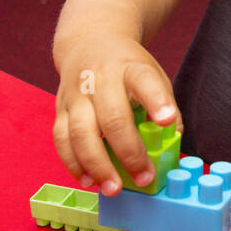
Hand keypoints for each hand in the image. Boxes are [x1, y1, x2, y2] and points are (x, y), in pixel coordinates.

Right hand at [53, 30, 182, 194]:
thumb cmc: (126, 68)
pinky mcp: (59, 108)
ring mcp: (76, 94)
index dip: (156, 101)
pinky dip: (73, 163)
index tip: (167, 121)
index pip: (143, 80)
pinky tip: (88, 180)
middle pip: (111, 115)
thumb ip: (164, 107)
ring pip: (80, 131)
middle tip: (144, 177)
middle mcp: (99, 78)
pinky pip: (61, 139)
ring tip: (113, 187)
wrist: (88, 43)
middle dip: (128, 151)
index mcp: (129, 67)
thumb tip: (171, 145)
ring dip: (97, 164)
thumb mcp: (152, 75)